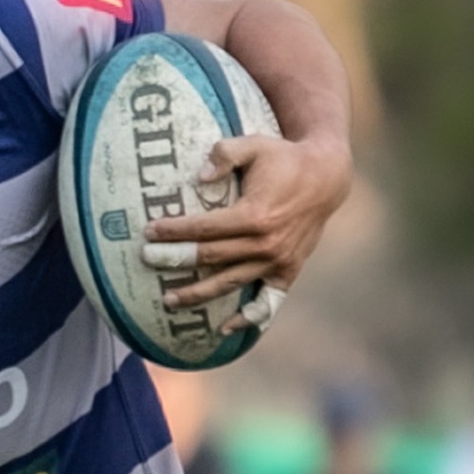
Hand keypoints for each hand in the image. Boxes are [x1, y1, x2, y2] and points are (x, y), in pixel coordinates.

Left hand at [144, 134, 350, 331]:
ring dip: (198, 294)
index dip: (175, 231)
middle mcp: (265, 243)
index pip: (204, 228)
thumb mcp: (255, 144)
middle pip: (210, 257)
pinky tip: (224, 329)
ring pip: (230, 283)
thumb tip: (200, 176)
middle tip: (147, 261)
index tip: (149, 232)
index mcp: (254, 214)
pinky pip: (268, 302)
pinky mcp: (288, 271)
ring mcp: (277, 261)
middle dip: (175, 260)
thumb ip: (225, 154)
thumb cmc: (284, 159)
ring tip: (169, 300)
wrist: (327, 177)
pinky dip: (249, 318)